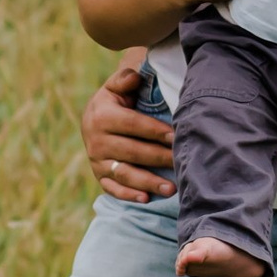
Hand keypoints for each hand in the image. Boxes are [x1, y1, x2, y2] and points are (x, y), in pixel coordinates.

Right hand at [82, 59, 174, 203]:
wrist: (93, 119)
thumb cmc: (115, 101)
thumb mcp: (116, 86)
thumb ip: (125, 80)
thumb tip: (135, 77)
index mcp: (102, 117)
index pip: (133, 125)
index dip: (156, 131)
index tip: (177, 136)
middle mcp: (96, 141)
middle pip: (133, 152)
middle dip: (159, 158)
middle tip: (182, 163)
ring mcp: (97, 161)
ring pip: (124, 174)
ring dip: (148, 182)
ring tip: (171, 188)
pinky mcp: (99, 176)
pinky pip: (113, 189)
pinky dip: (129, 195)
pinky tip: (147, 199)